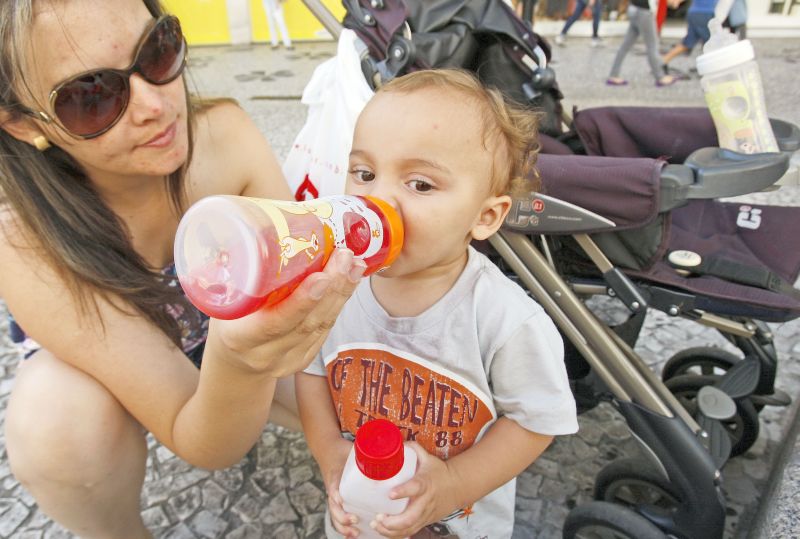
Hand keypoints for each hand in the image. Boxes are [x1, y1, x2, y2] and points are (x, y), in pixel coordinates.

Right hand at [207, 249, 365, 376]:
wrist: (232, 364)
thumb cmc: (226, 323)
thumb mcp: (220, 302)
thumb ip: (234, 275)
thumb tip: (246, 225)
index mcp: (240, 339)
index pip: (274, 324)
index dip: (300, 302)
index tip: (321, 277)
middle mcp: (267, 353)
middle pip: (307, 322)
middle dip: (332, 288)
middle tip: (344, 257)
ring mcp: (289, 359)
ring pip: (322, 325)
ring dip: (342, 292)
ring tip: (354, 263)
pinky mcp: (305, 357)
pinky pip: (326, 329)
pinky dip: (340, 302)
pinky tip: (350, 280)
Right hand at [324, 440, 360, 537]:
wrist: (329, 450)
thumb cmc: (343, 453)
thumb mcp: (352, 450)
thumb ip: (366, 450)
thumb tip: (384, 448)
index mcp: (336, 478)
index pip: (333, 489)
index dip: (336, 496)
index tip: (340, 500)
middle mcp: (334, 489)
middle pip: (333, 507)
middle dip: (342, 517)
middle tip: (355, 520)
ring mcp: (335, 496)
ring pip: (335, 514)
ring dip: (343, 526)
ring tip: (355, 533)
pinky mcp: (340, 500)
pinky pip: (340, 515)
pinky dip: (345, 526)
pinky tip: (354, 534)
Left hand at [370, 443, 459, 537]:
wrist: (458, 487)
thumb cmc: (440, 472)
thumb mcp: (428, 458)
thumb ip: (412, 449)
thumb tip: (395, 442)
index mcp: (425, 483)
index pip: (415, 488)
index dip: (403, 492)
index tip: (390, 494)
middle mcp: (425, 501)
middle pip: (410, 517)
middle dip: (392, 522)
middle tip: (378, 517)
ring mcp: (425, 514)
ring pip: (408, 528)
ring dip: (391, 531)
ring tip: (376, 525)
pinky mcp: (424, 522)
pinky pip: (410, 532)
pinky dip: (396, 535)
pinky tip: (382, 532)